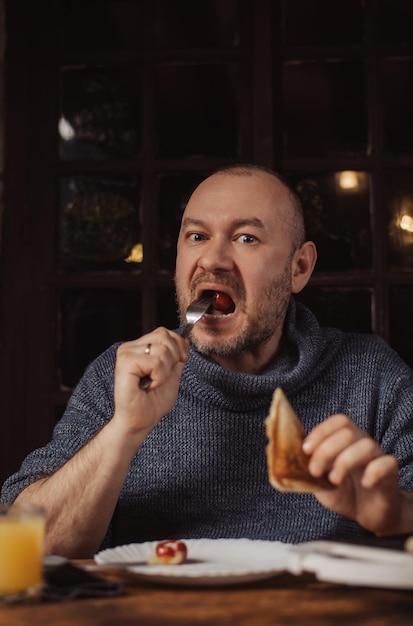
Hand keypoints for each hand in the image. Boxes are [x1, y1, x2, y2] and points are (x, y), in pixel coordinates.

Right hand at [112, 327, 188, 439]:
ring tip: (152, 383)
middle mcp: (130, 347)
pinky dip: (158, 377)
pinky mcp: (125, 363)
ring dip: (164, 371)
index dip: (178, 345)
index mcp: (139, 348)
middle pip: (164, 336)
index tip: (179, 362)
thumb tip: (185, 340)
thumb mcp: (172, 375)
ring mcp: (125, 354)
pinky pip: (154, 362)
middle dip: (172, 359)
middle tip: (160, 377)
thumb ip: (177, 357)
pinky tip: (148, 386)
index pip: (164, 332)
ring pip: (161, 349)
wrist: (140, 422)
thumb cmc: (152, 403)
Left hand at [303, 414, 400, 534]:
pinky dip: (373, 472)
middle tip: (316, 471)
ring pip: (366, 445)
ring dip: (345, 462)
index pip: (338, 421)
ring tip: (335, 480)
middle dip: (326, 451)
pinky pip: (386, 463)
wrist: (366, 513)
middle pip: (347, 431)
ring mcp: (377, 456)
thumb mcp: (320, 481)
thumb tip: (289, 458)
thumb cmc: (343, 492)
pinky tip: (365, 484)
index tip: (306, 450)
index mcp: (345, 439)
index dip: (321, 432)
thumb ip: (308, 468)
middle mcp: (362, 442)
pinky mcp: (390, 472)